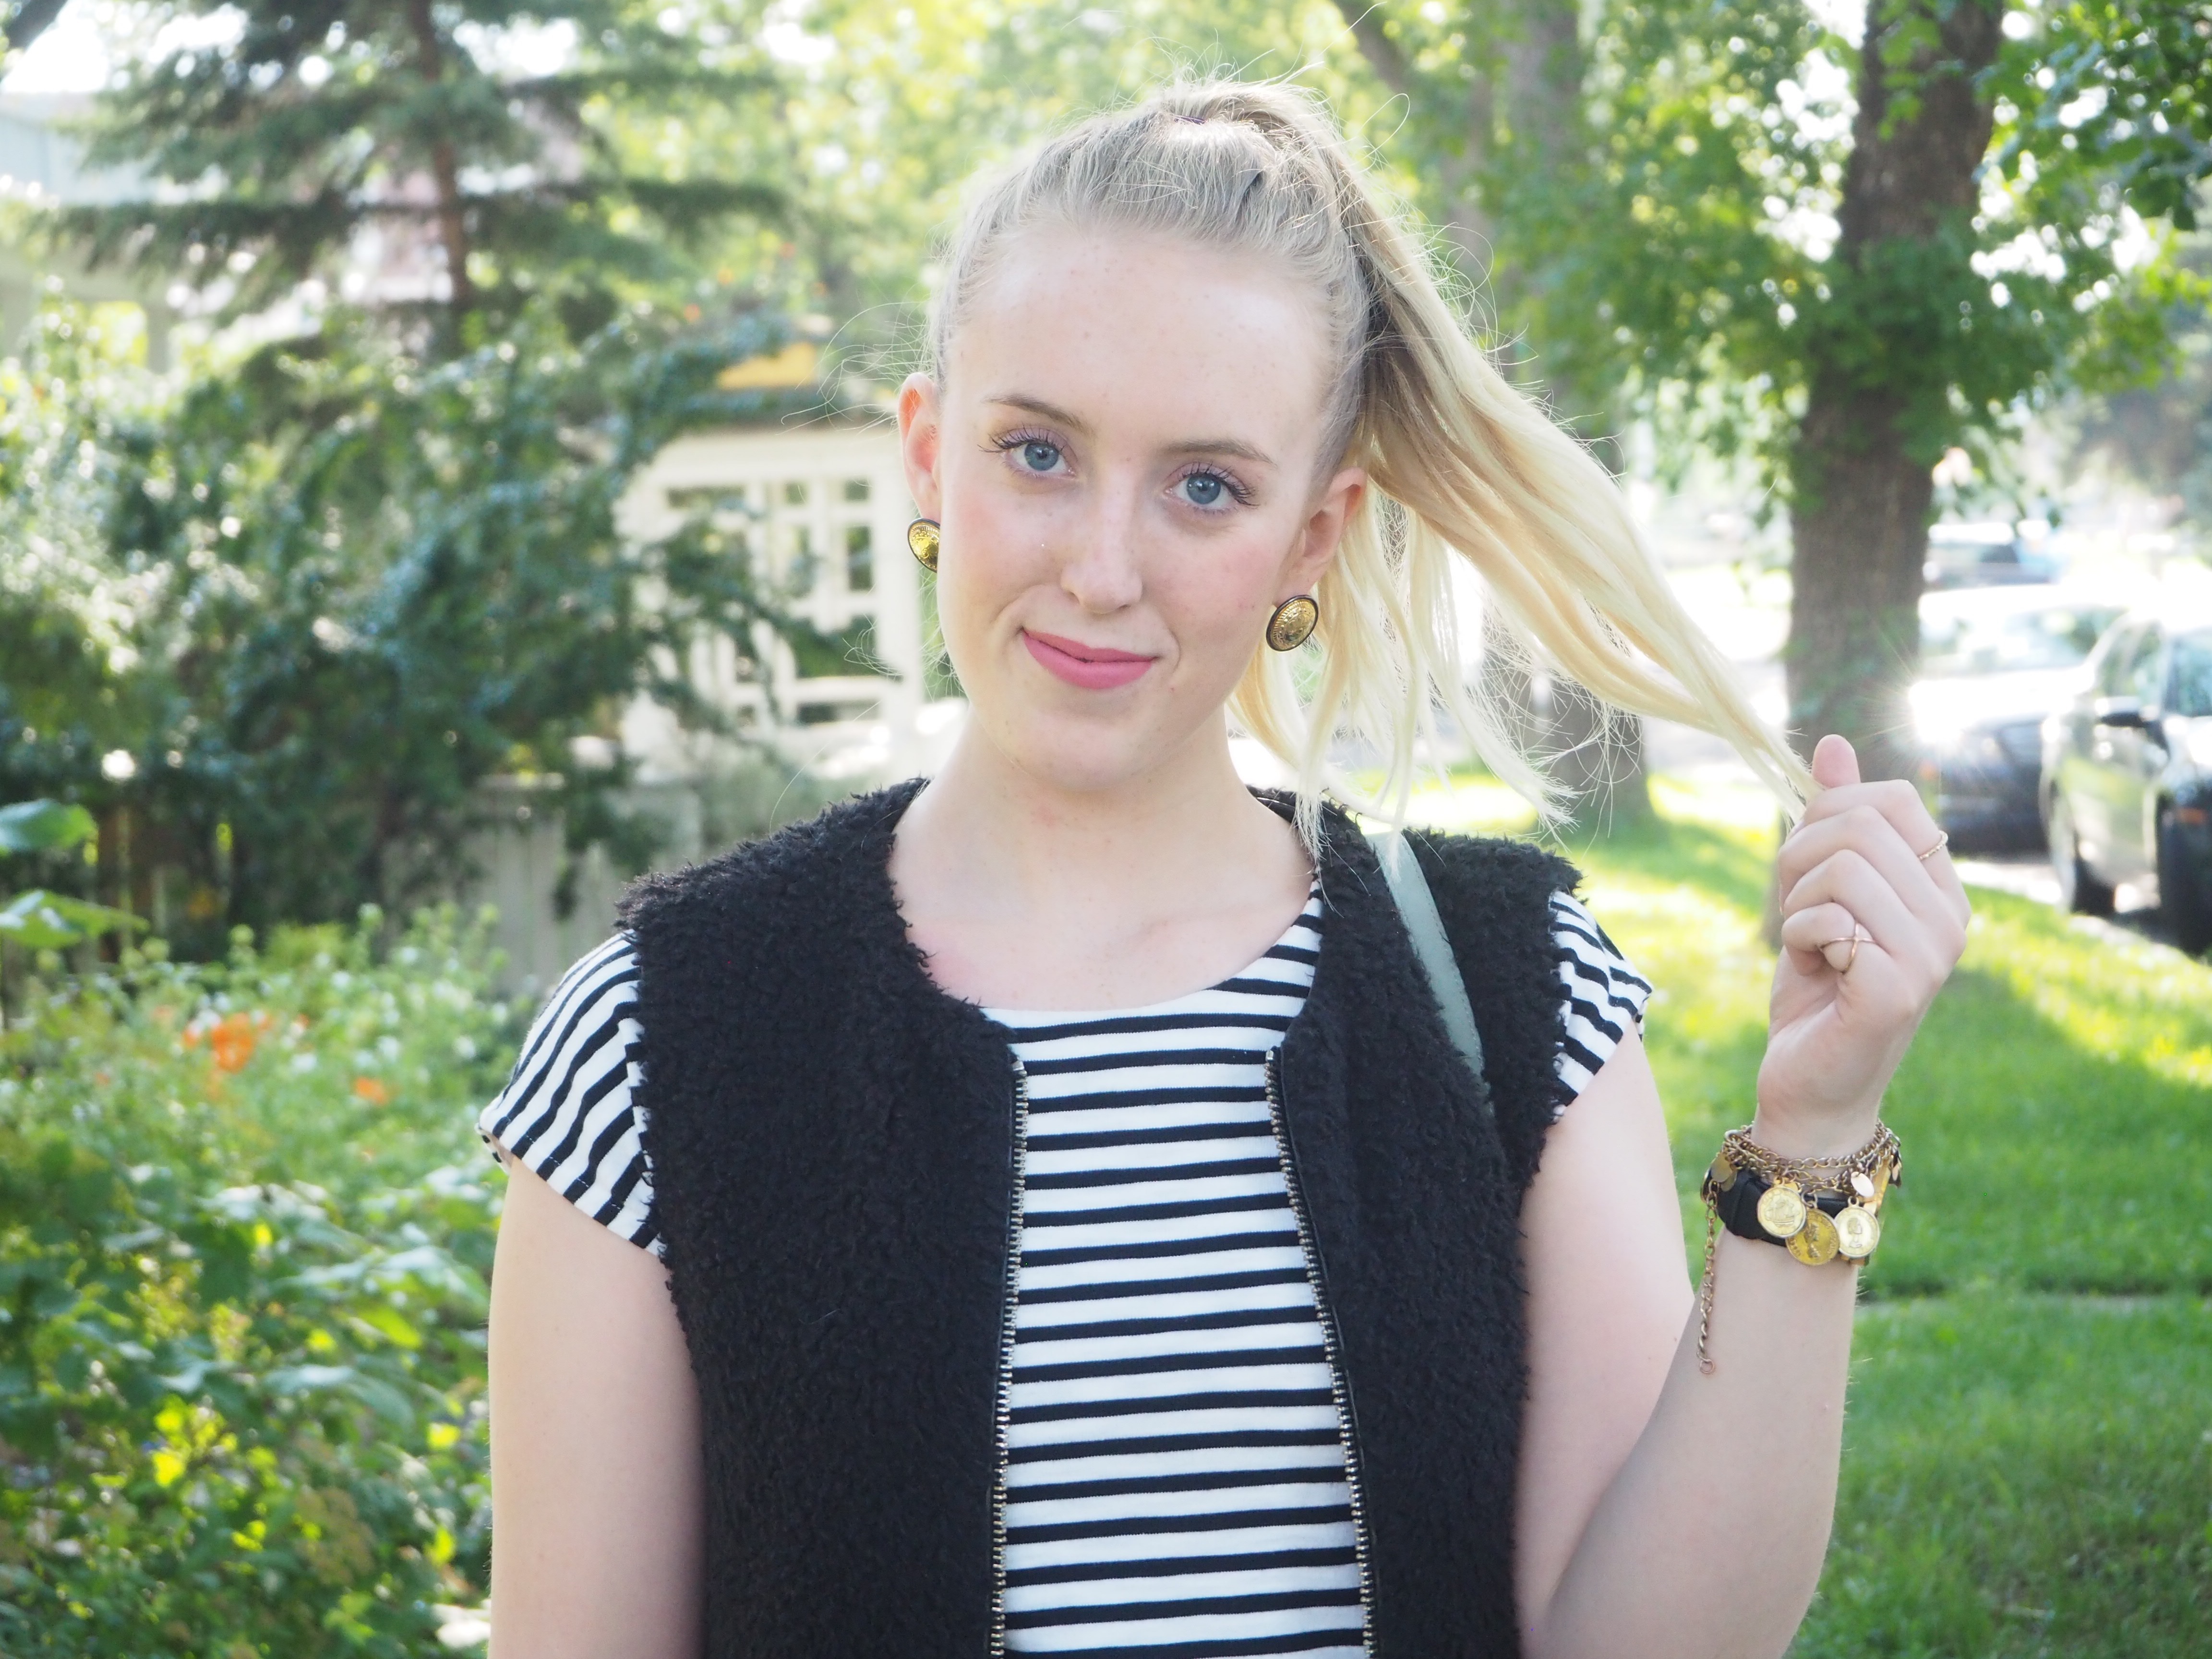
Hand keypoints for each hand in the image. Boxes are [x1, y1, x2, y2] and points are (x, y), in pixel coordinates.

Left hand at [1757, 735, 1970, 1153]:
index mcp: (1940, 889)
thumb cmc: (1818, 989)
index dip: (1828, 816)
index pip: (1893, 798)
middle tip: (1797, 913)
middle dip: (1798, 860)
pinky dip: (1799, 940)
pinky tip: (1816, 974)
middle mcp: (1951, 917)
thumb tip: (1833, 743)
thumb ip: (1833, 821)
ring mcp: (1931, 955)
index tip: (1809, 868)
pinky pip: (1829, 920)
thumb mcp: (1816, 892)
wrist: (1812, 1083)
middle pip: (1858, 826)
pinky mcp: (1897, 988)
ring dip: (1797, 905)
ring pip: (1841, 867)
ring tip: (1809, 947)